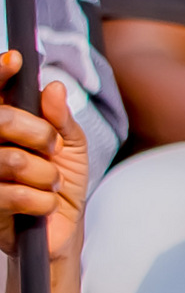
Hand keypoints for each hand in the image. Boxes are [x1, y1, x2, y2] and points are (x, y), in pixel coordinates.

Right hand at [0, 60, 87, 270]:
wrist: (59, 232)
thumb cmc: (59, 184)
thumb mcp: (70, 149)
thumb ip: (62, 120)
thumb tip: (53, 88)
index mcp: (1, 127)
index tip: (15, 60)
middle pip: (2, 121)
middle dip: (40, 134)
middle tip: (52, 149)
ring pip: (13, 160)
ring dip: (46, 176)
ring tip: (50, 186)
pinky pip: (16, 195)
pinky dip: (44, 202)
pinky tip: (43, 206)